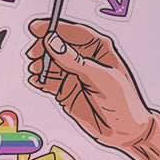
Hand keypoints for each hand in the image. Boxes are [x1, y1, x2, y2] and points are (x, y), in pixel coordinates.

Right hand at [26, 19, 159, 159]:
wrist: (124, 131)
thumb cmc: (123, 101)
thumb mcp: (100, 78)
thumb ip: (75, 61)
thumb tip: (53, 42)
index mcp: (99, 48)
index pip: (73, 32)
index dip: (54, 28)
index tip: (36, 28)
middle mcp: (84, 58)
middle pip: (57, 45)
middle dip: (44, 48)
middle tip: (35, 54)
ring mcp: (73, 74)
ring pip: (50, 63)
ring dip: (40, 64)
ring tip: (37, 71)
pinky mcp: (65, 89)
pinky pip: (47, 80)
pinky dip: (40, 80)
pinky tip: (37, 81)